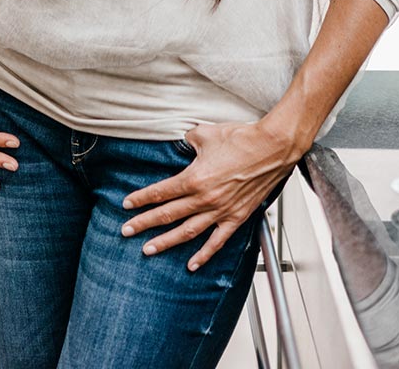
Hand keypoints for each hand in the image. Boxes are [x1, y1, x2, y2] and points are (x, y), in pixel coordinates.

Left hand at [118, 121, 301, 270]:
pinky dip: (204, 254)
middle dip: (144, 223)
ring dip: (166, 242)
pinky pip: (217, 241)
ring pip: (187, 232)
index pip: (161, 192)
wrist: (272, 148)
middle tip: (126, 231)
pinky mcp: (237, 217)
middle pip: (168, 214)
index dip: (141, 199)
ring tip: (148, 250)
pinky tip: (191, 264)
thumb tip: (181, 143)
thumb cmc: (241, 138)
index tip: (127, 205)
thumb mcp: (205, 133)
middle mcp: (205, 198)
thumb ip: (187, 140)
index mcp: (194, 178)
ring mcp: (221, 211)